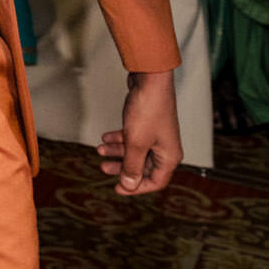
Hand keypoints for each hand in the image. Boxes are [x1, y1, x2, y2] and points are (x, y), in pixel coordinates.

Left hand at [97, 71, 181, 193]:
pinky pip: (133, 137)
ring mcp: (156, 135)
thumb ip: (132, 166)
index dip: (136, 187)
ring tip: (99, 149)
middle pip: (143, 166)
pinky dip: (119, 139)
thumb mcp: (136, 143)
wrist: (149, 80)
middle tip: (103, 167)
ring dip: (117, 151)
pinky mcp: (147, 123)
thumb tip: (129, 185)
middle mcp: (165, 147)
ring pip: (136, 150)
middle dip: (122, 168)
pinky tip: (105, 137)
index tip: (117, 188)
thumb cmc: (148, 110)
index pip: (155, 181)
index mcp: (169, 157)